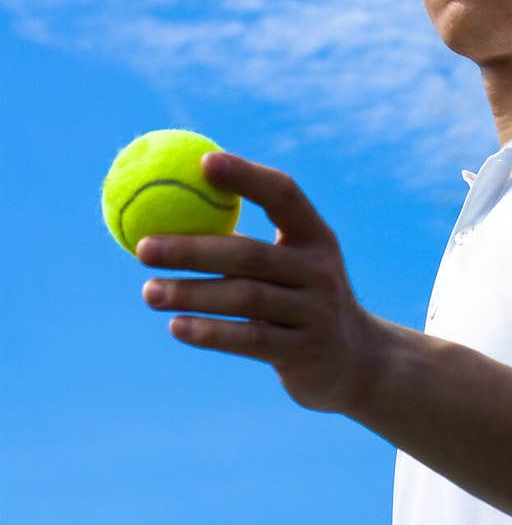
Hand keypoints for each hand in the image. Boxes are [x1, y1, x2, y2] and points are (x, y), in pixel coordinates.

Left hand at [136, 151, 380, 415]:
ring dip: (191, 294)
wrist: (356, 361)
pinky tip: (176, 327)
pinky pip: (250, 340)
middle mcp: (319, 269)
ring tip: (148, 292)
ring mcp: (315, 311)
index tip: (202, 163)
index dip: (246, 175)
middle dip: (192, 249)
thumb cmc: (300, 299)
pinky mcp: (304, 351)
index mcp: (315, 236)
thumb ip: (244, 244)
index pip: (283, 194)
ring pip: (245, 298)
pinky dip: (211, 333)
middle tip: (143, 247)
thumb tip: (168, 215)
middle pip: (250, 254)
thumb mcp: (291, 264)